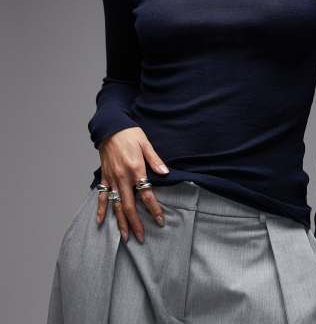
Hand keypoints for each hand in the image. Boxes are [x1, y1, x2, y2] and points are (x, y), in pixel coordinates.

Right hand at [95, 127, 170, 242]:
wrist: (110, 127)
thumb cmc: (130, 134)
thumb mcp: (146, 144)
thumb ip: (155, 160)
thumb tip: (165, 172)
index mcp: (135, 169)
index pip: (146, 194)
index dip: (154, 208)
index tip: (160, 220)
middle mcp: (122, 177)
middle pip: (129, 205)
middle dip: (136, 223)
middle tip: (141, 238)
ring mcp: (112, 178)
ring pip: (116, 205)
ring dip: (120, 222)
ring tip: (125, 237)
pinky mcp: (104, 177)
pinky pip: (102, 196)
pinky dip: (101, 209)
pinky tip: (101, 222)